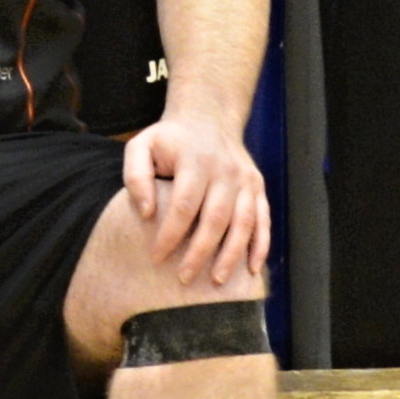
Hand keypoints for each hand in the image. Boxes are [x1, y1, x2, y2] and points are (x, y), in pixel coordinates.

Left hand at [119, 109, 271, 294]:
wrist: (209, 117)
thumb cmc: (169, 139)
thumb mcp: (141, 147)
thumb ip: (136, 177)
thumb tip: (146, 213)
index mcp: (196, 161)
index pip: (184, 205)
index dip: (171, 234)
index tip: (156, 257)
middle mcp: (226, 171)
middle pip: (216, 219)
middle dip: (200, 252)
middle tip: (184, 279)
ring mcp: (246, 180)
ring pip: (244, 223)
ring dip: (232, 254)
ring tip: (217, 281)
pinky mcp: (258, 187)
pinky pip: (263, 220)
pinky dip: (260, 245)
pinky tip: (252, 269)